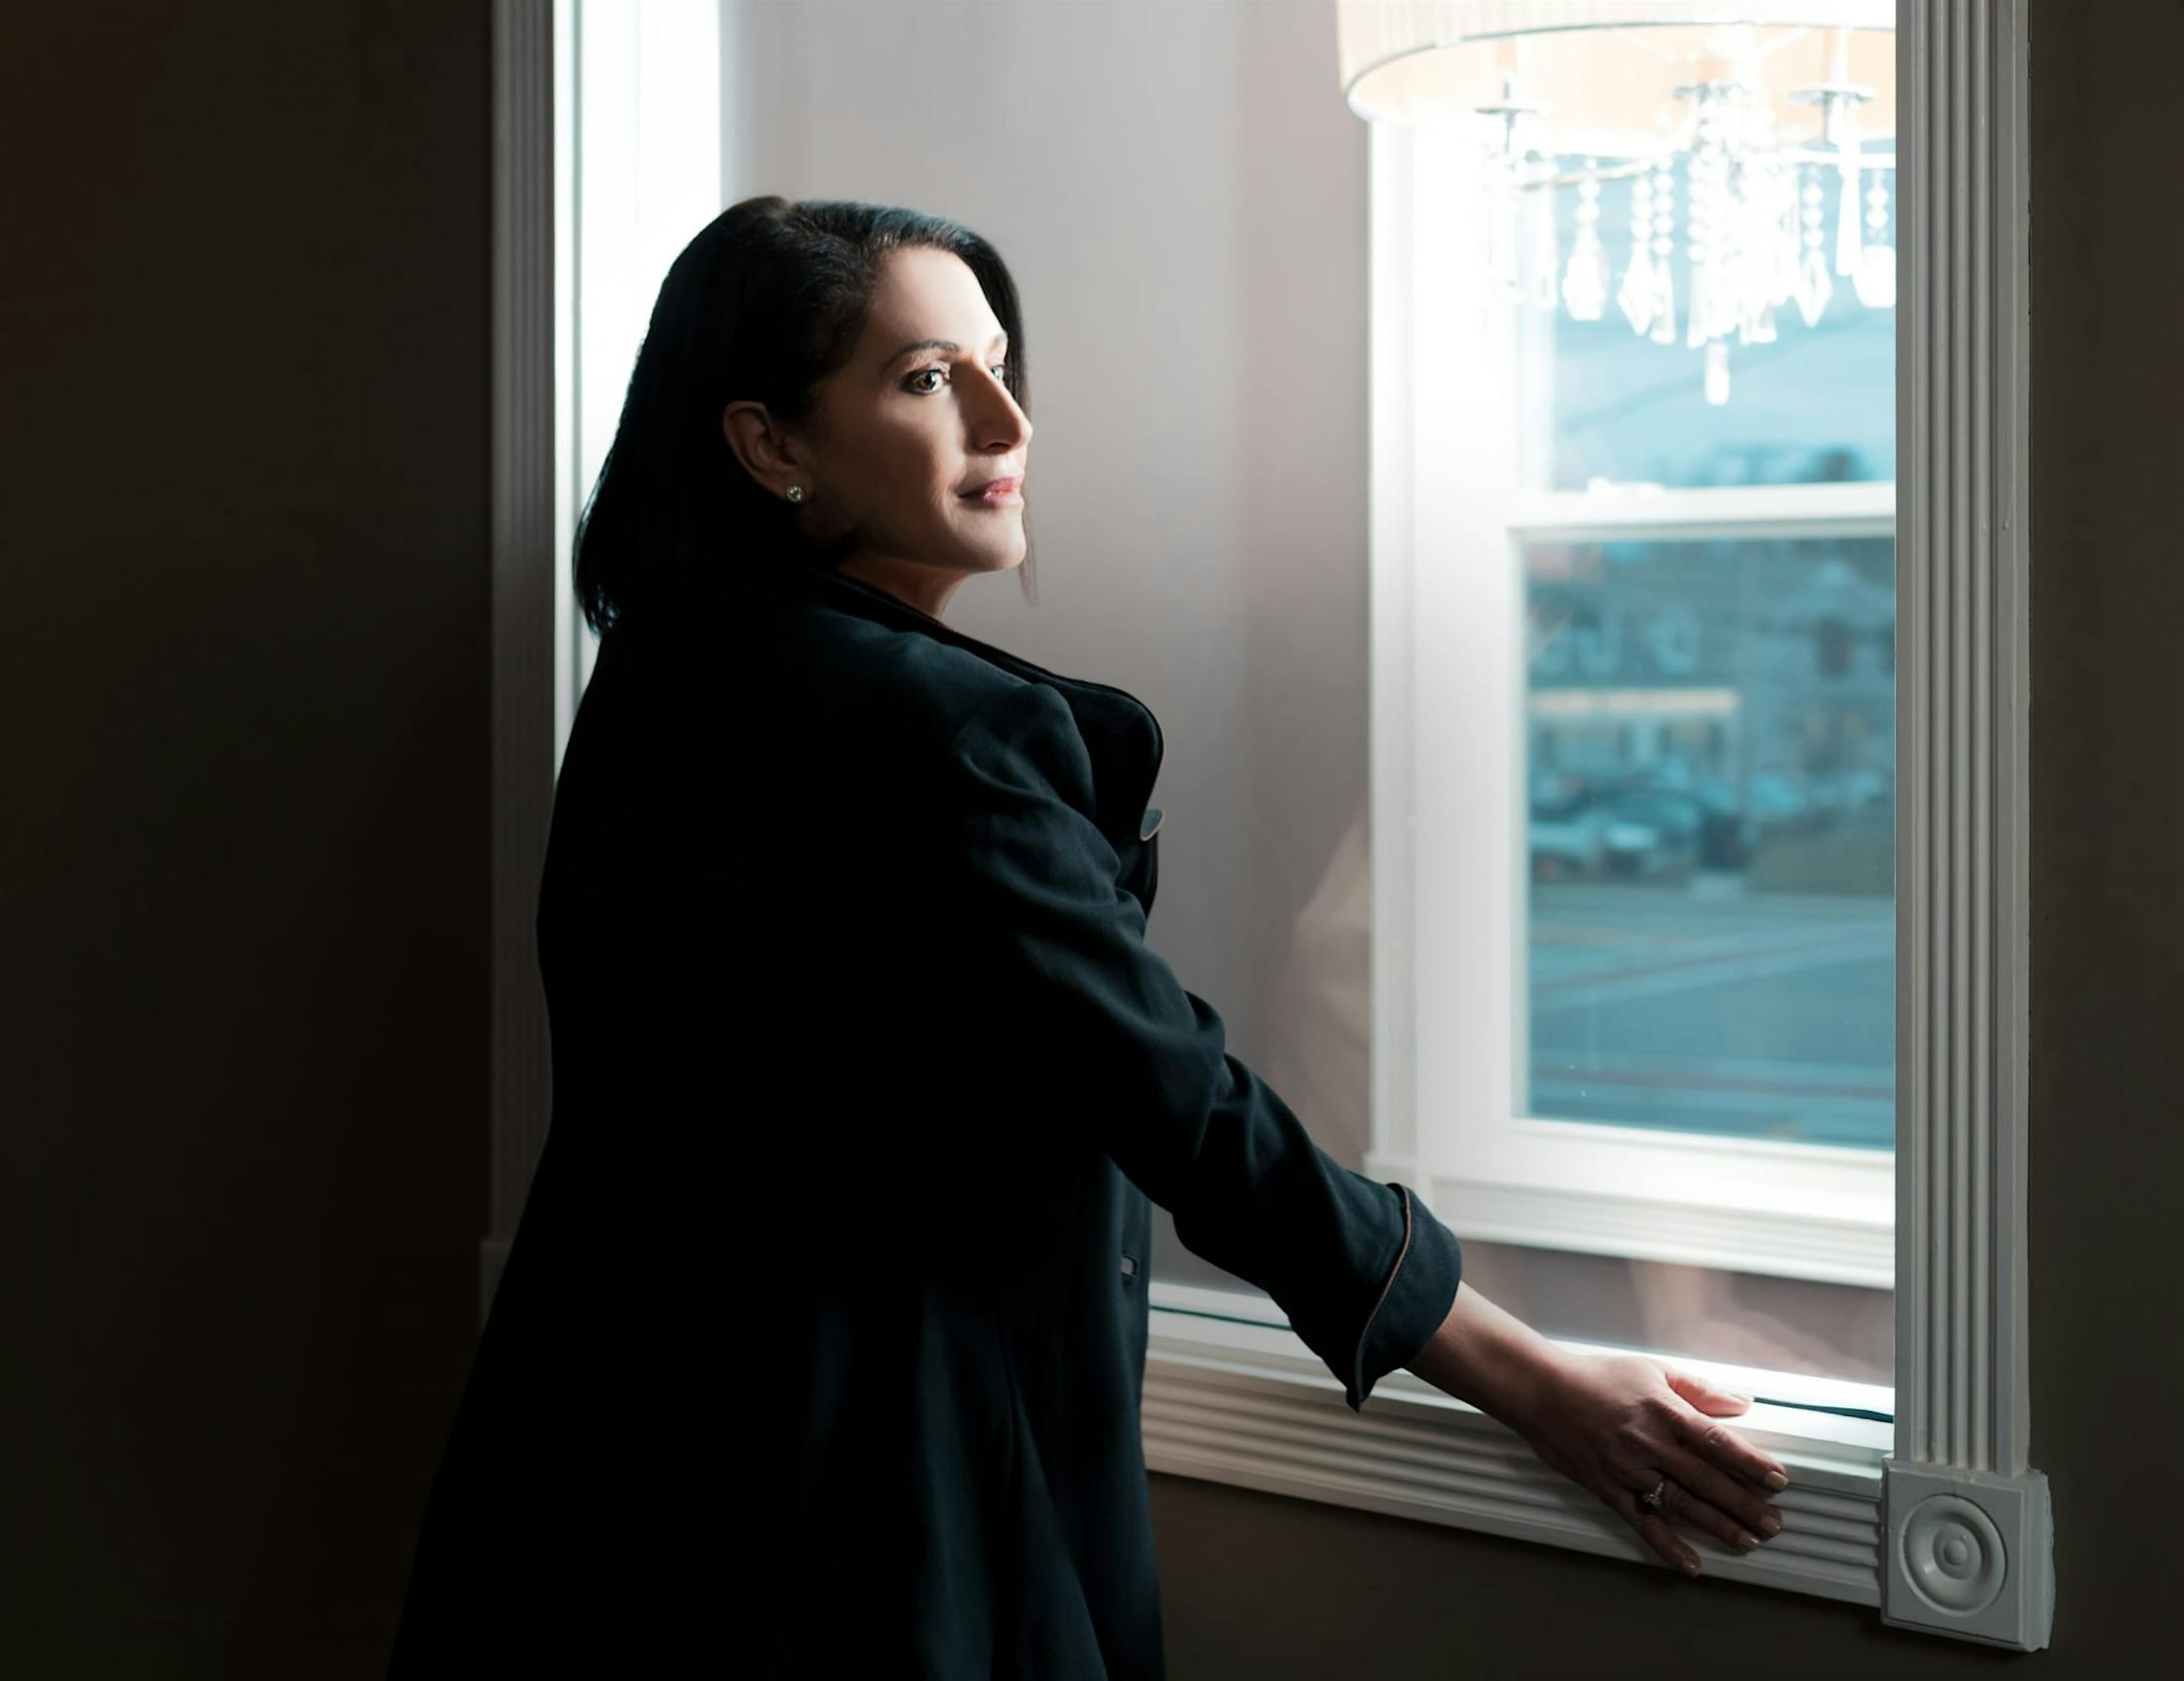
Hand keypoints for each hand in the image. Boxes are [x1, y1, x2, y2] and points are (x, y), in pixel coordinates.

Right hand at [1509, 1350, 1789, 1576]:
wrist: (1541, 1391)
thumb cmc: (1597, 1376)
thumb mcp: (1652, 1370)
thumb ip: (1698, 1388)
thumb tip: (1741, 1402)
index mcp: (1664, 1412)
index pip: (1717, 1442)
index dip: (1750, 1463)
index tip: (1778, 1480)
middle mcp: (1650, 1445)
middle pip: (1706, 1480)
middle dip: (1744, 1504)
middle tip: (1774, 1523)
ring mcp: (1629, 1470)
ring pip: (1681, 1504)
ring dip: (1718, 1526)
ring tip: (1748, 1542)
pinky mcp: (1608, 1489)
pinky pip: (1641, 1522)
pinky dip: (1667, 1545)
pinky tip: (1691, 1564)